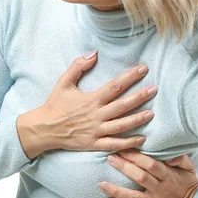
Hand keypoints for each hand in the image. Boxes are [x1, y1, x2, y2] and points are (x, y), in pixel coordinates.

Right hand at [17, 52, 157, 157]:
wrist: (43, 129)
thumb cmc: (54, 105)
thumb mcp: (63, 82)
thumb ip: (78, 66)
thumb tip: (94, 53)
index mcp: (91, 99)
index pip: (115, 86)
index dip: (130, 77)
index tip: (143, 69)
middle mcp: (96, 115)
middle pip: (122, 105)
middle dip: (140, 96)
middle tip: (154, 89)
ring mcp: (96, 131)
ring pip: (121, 125)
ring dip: (137, 119)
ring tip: (151, 113)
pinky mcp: (94, 144)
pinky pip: (114, 144)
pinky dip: (128, 143)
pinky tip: (141, 138)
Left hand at [98, 149, 197, 197]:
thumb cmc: (190, 184)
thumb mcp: (190, 168)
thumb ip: (180, 158)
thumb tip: (170, 154)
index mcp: (168, 176)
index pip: (151, 165)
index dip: (136, 156)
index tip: (124, 148)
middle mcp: (160, 189)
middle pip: (140, 177)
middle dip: (123, 167)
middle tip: (110, 158)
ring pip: (133, 196)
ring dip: (116, 190)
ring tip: (101, 183)